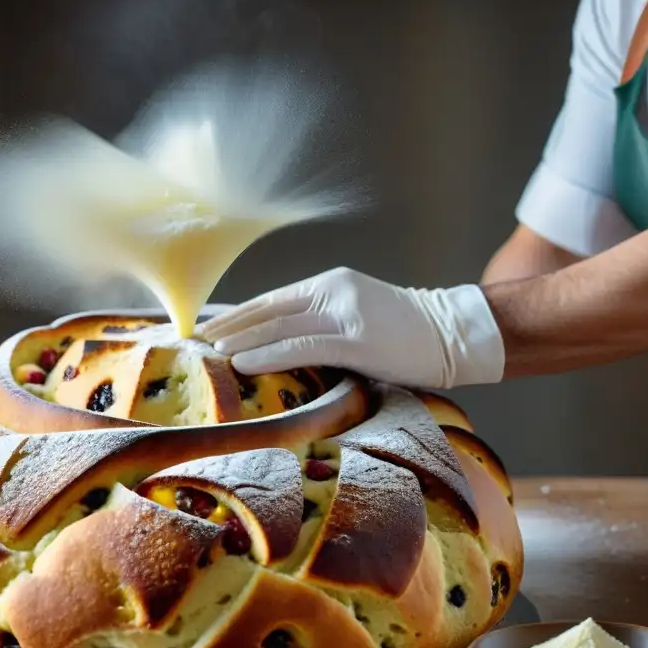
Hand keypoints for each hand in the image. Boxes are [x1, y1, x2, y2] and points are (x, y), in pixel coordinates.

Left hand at [197, 267, 504, 387]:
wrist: (453, 333)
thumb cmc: (405, 333)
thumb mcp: (357, 317)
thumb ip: (321, 324)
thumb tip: (279, 346)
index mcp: (330, 284)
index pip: (272, 300)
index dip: (238, 316)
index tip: (209, 329)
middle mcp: (332, 291)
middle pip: (268, 309)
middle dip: (230, 326)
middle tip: (195, 340)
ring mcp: (345, 313)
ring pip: (279, 325)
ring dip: (240, 340)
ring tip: (210, 353)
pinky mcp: (357, 338)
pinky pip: (302, 346)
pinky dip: (268, 354)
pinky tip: (243, 363)